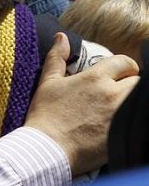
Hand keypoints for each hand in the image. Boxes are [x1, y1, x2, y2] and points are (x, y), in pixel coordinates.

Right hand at [25, 32, 138, 175]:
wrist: (47, 148)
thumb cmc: (45, 115)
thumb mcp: (47, 83)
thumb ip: (56, 58)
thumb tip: (61, 37)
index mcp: (95, 78)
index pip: (125, 62)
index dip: (123, 67)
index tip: (117, 74)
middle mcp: (113, 93)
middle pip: (138, 82)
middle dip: (130, 84)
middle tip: (117, 93)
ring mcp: (121, 115)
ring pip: (139, 100)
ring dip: (131, 101)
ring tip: (119, 108)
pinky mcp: (123, 133)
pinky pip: (137, 121)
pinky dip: (131, 119)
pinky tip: (120, 124)